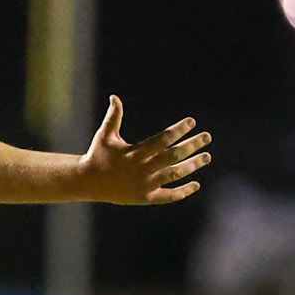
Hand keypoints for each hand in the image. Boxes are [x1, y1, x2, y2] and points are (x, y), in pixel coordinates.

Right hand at [77, 97, 209, 204]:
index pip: (163, 139)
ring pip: (174, 174)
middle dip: (192, 145)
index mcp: (135, 152)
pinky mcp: (145, 197)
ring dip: (192, 166)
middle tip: (207, 137)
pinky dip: (183, 191)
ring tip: (206, 157)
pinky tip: (196, 184)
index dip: (178, 130)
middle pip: (173, 155)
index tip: (191, 122)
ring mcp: (145, 184)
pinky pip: (168, 195)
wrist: (87, 182)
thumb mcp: (104, 135)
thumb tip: (114, 97)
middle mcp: (143, 168)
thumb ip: (113, 116)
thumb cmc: (97, 155)